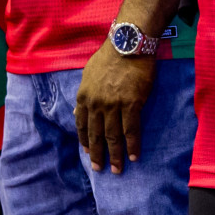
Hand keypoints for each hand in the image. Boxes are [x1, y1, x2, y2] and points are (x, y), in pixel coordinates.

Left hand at [75, 39, 154, 173]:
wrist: (128, 45)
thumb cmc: (110, 56)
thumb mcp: (89, 74)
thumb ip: (86, 94)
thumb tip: (80, 111)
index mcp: (84, 96)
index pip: (82, 125)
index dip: (85, 140)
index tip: (88, 152)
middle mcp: (96, 104)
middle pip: (96, 135)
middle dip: (98, 154)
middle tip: (100, 169)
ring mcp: (113, 106)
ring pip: (113, 137)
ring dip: (115, 155)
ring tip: (118, 170)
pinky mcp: (132, 105)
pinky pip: (131, 131)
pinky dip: (132, 145)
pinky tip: (134, 156)